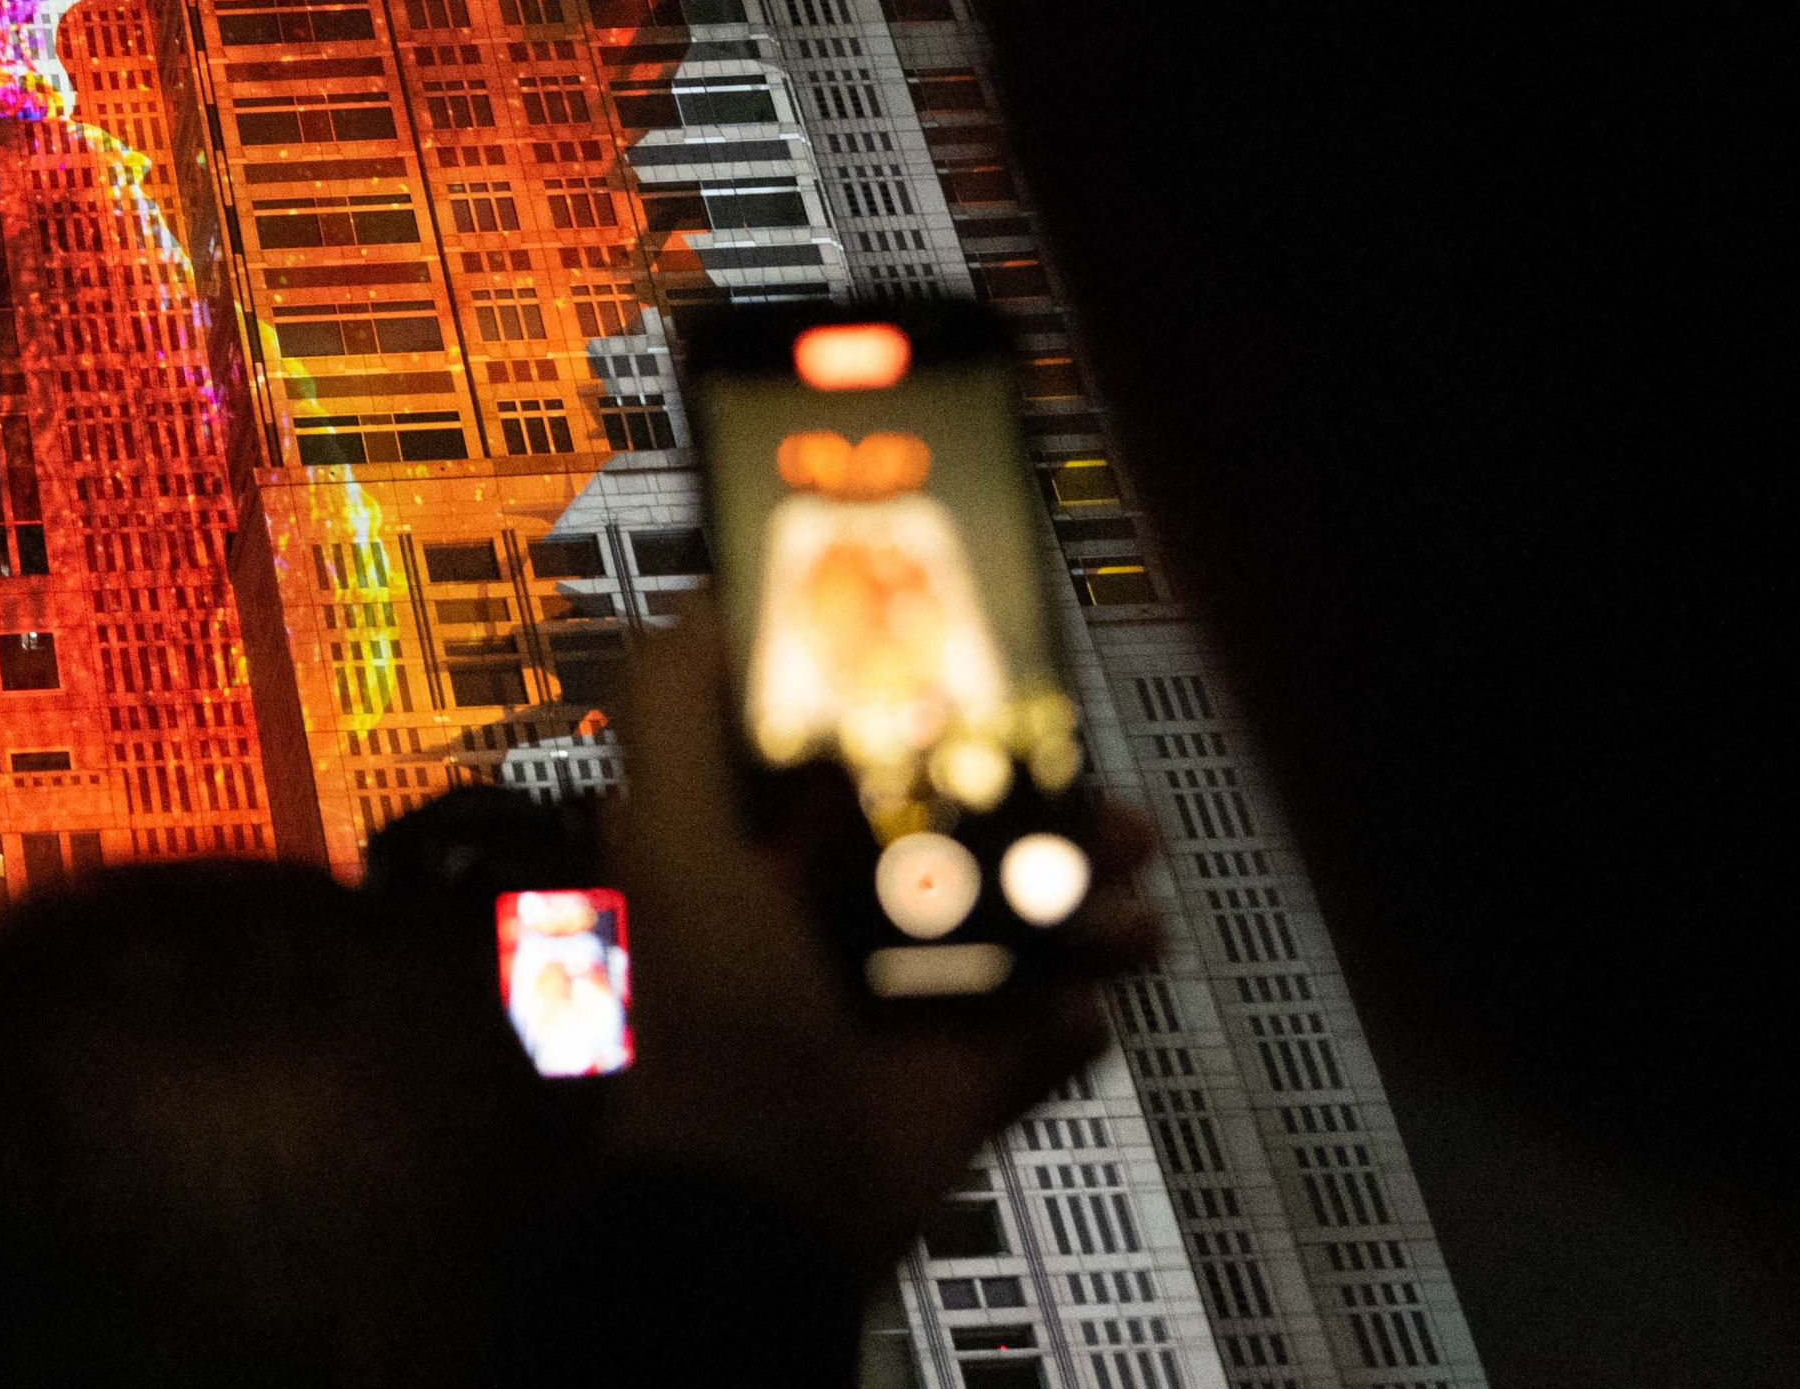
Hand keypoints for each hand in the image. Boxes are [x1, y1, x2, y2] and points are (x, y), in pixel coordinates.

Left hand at [593, 600, 1165, 1266]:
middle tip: (1096, 785)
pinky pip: (1048, 1025)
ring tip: (1127, 892)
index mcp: (763, 849)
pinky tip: (1099, 985)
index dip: (919, 713)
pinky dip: (1081, 1007)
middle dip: (1035, 799)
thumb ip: (672, 718)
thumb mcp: (671, 840)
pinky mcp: (960, 1071)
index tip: (985, 677)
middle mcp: (834, 911)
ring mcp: (905, 995)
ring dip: (1083, 896)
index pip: (853, 754)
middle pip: (958, 825)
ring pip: (1018, 916)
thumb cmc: (707, 1011)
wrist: (767, 1199)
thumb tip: (702, 601)